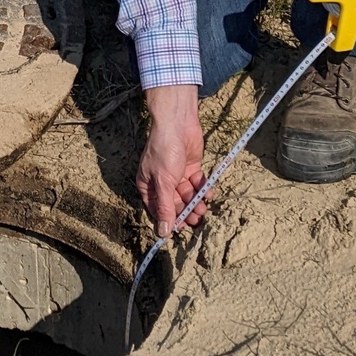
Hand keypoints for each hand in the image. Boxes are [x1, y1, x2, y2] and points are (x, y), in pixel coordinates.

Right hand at [137, 85, 205, 236]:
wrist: (178, 123)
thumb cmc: (164, 150)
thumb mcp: (163, 181)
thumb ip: (165, 207)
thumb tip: (163, 232)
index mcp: (148, 186)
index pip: (157, 209)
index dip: (169, 220)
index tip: (181, 229)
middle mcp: (161, 182)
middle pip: (174, 203)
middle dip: (185, 211)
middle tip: (196, 219)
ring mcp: (176, 174)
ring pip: (186, 195)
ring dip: (195, 202)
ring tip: (203, 208)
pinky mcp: (190, 168)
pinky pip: (196, 183)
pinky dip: (202, 189)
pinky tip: (208, 193)